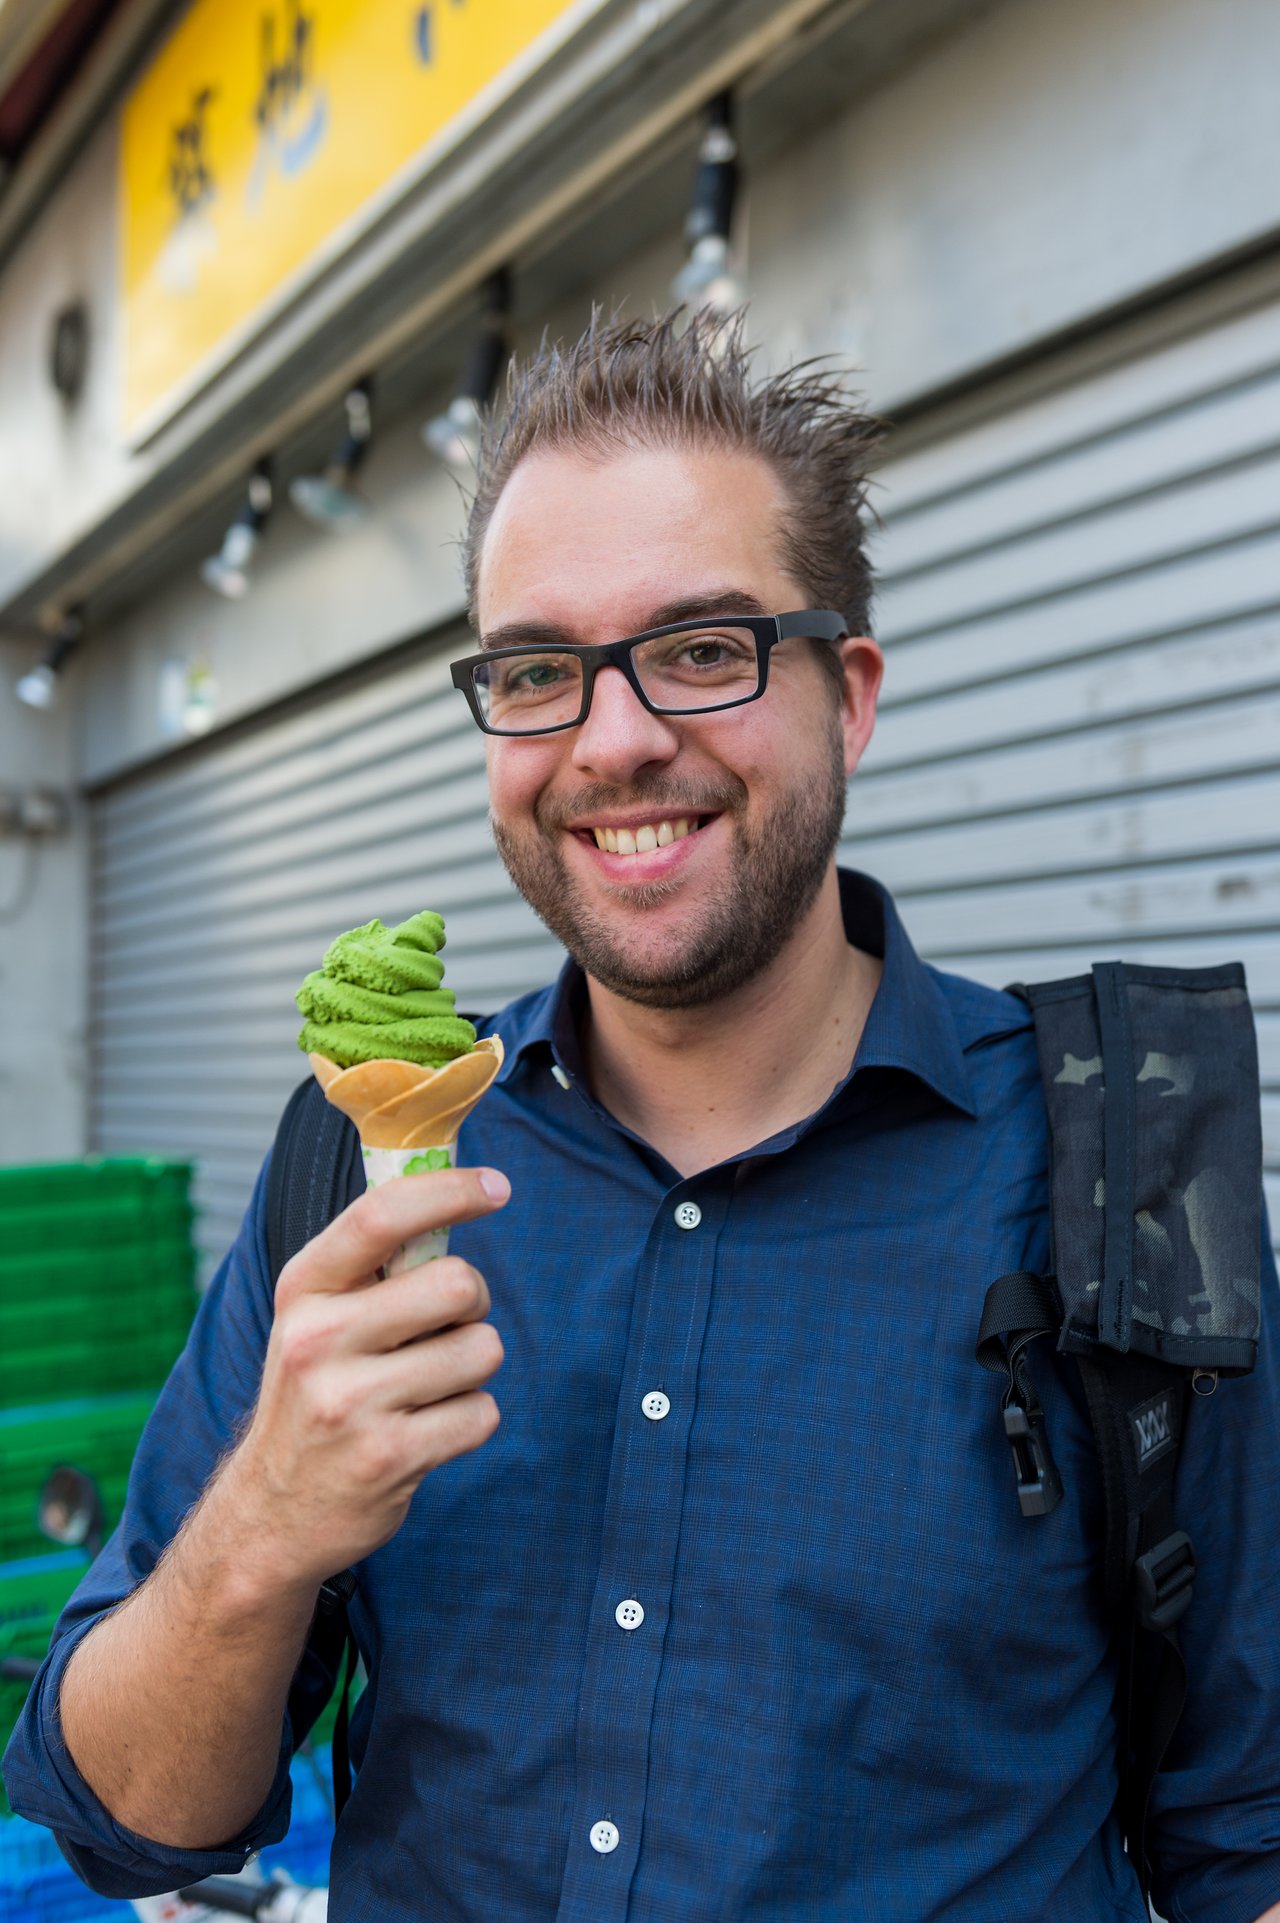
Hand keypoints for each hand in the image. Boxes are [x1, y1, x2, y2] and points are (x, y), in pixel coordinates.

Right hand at [225, 1167, 510, 1591]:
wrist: (270, 1514)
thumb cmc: (315, 1396)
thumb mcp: (316, 1319)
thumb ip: (373, 1266)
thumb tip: (458, 1194)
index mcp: (303, 1290)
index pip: (381, 1215)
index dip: (450, 1192)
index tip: (498, 1187)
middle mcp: (318, 1339)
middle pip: (457, 1284)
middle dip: (473, 1305)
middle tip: (444, 1330)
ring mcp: (351, 1402)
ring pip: (480, 1350)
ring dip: (471, 1369)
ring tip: (423, 1391)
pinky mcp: (389, 1457)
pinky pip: (482, 1413)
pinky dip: (469, 1421)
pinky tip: (424, 1435)